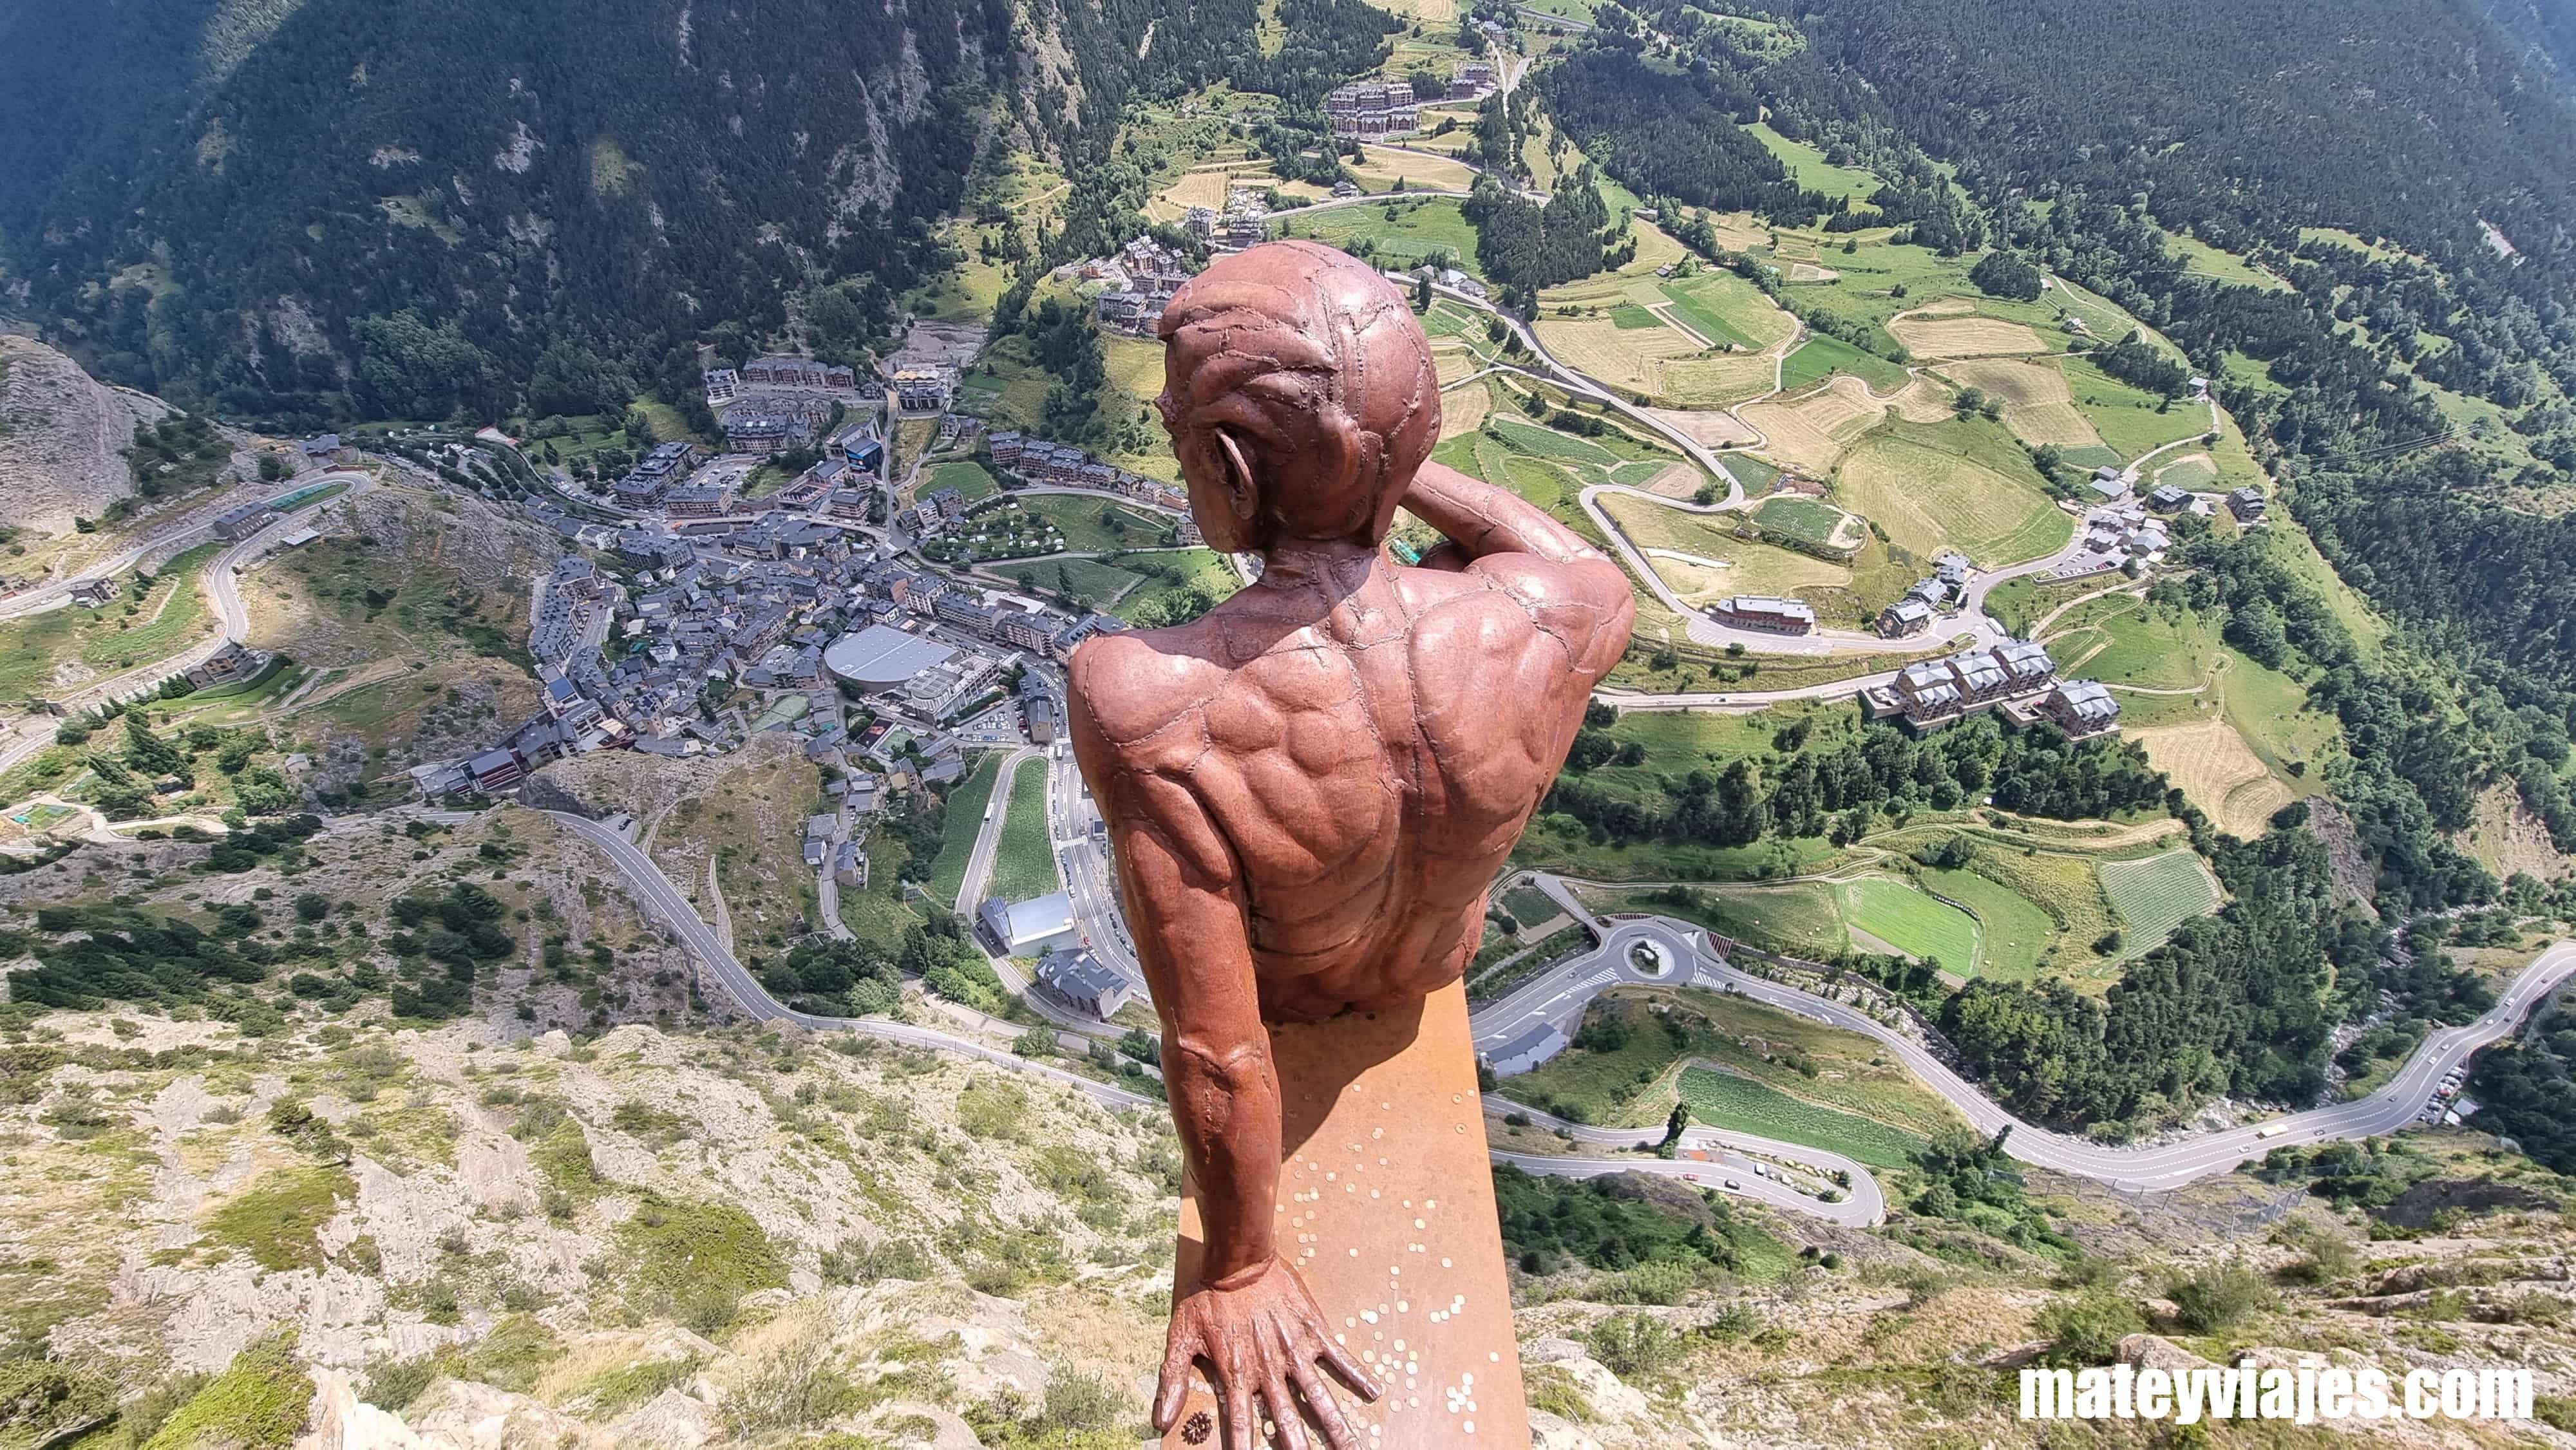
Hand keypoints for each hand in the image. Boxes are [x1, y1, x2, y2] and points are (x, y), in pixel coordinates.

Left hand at [1156, 1255, 1380, 1449]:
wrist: (1237, 1260)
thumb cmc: (1206, 1298)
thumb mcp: (1180, 1338)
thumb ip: (1172, 1380)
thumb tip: (1159, 1419)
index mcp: (1238, 1375)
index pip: (1241, 1423)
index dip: (1244, 1448)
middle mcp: (1270, 1369)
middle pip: (1287, 1418)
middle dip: (1300, 1447)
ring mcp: (1294, 1351)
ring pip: (1318, 1395)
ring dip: (1336, 1423)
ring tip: (1353, 1446)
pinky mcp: (1312, 1330)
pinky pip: (1339, 1355)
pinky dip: (1357, 1373)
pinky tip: (1375, 1391)